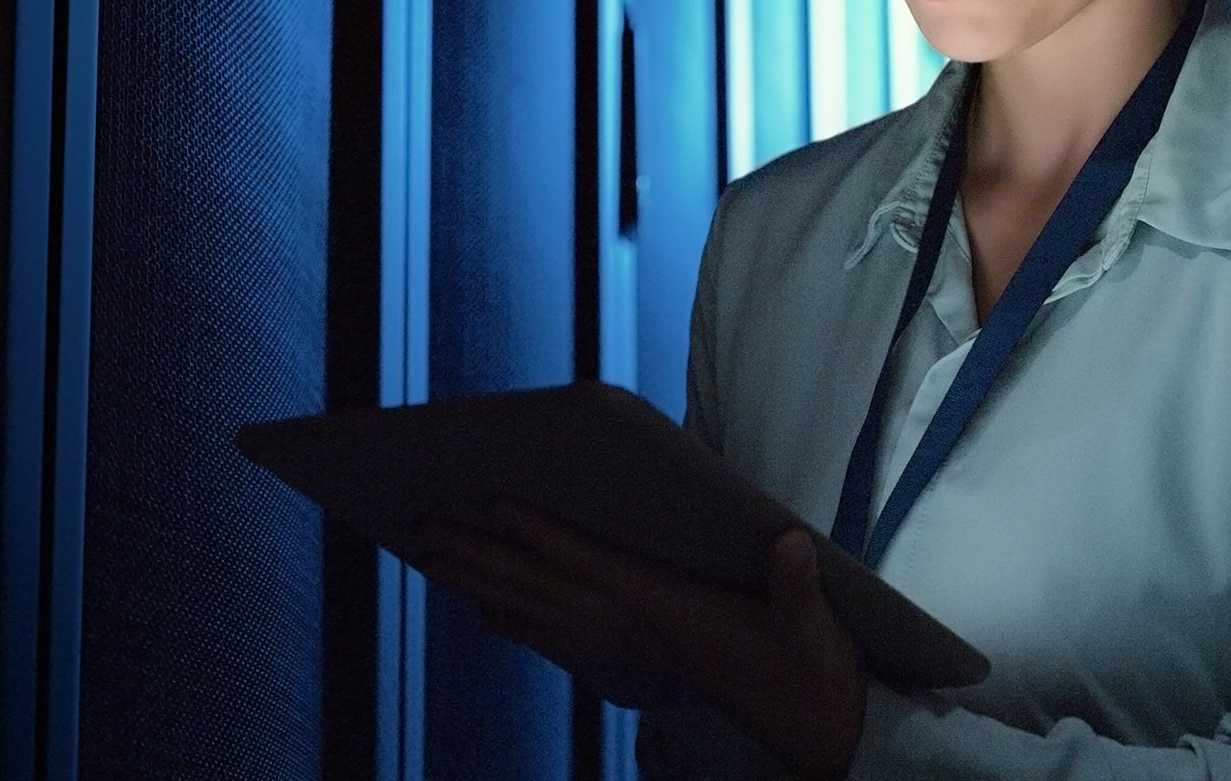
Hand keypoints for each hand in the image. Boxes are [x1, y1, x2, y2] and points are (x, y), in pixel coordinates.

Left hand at [393, 501, 867, 780]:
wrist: (810, 727)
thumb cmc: (807, 665)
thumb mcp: (809, 623)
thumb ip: (795, 582)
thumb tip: (792, 545)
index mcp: (666, 609)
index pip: (588, 564)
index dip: (541, 535)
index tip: (494, 504)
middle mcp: (631, 629)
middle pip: (538, 587)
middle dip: (478, 558)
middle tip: (419, 529)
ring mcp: (626, 647)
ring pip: (535, 611)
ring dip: (478, 585)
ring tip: (429, 557)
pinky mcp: (632, 660)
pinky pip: (557, 640)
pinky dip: (517, 623)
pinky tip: (486, 614)